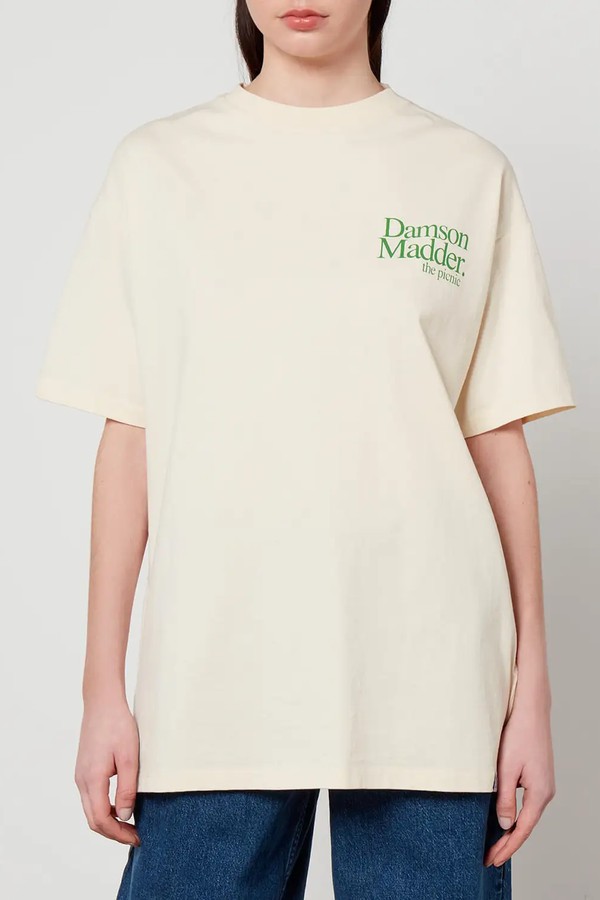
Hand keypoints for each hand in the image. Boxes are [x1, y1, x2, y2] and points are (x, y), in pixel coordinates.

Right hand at [74, 699, 140, 845]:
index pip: (101, 819)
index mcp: (92, 779)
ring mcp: (80, 775)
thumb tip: (126, 815)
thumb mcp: (130, 757)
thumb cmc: (118, 726)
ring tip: (131, 824)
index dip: (119, 833)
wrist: (102, 703)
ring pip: (91, 810)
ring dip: (109, 821)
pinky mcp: (84, 769)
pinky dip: (104, 808)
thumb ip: (127, 788)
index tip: (137, 838)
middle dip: (114, 832)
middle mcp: (82, 781)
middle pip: (93, 819)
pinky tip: (120, 805)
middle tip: (136, 836)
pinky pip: (91, 797)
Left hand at [485, 695, 554, 866]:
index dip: (506, 847)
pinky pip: (526, 802)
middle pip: (525, 826)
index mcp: (539, 793)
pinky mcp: (537, 776)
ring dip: (510, 829)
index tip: (492, 860)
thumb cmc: (518, 735)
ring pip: (525, 814)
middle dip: (507, 843)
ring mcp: (543, 784)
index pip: (521, 830)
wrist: (530, 710)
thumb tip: (505, 825)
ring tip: (493, 843)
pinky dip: (514, 814)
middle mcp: (545, 792)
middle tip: (489, 857)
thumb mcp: (506, 768)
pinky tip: (502, 817)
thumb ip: (505, 798)